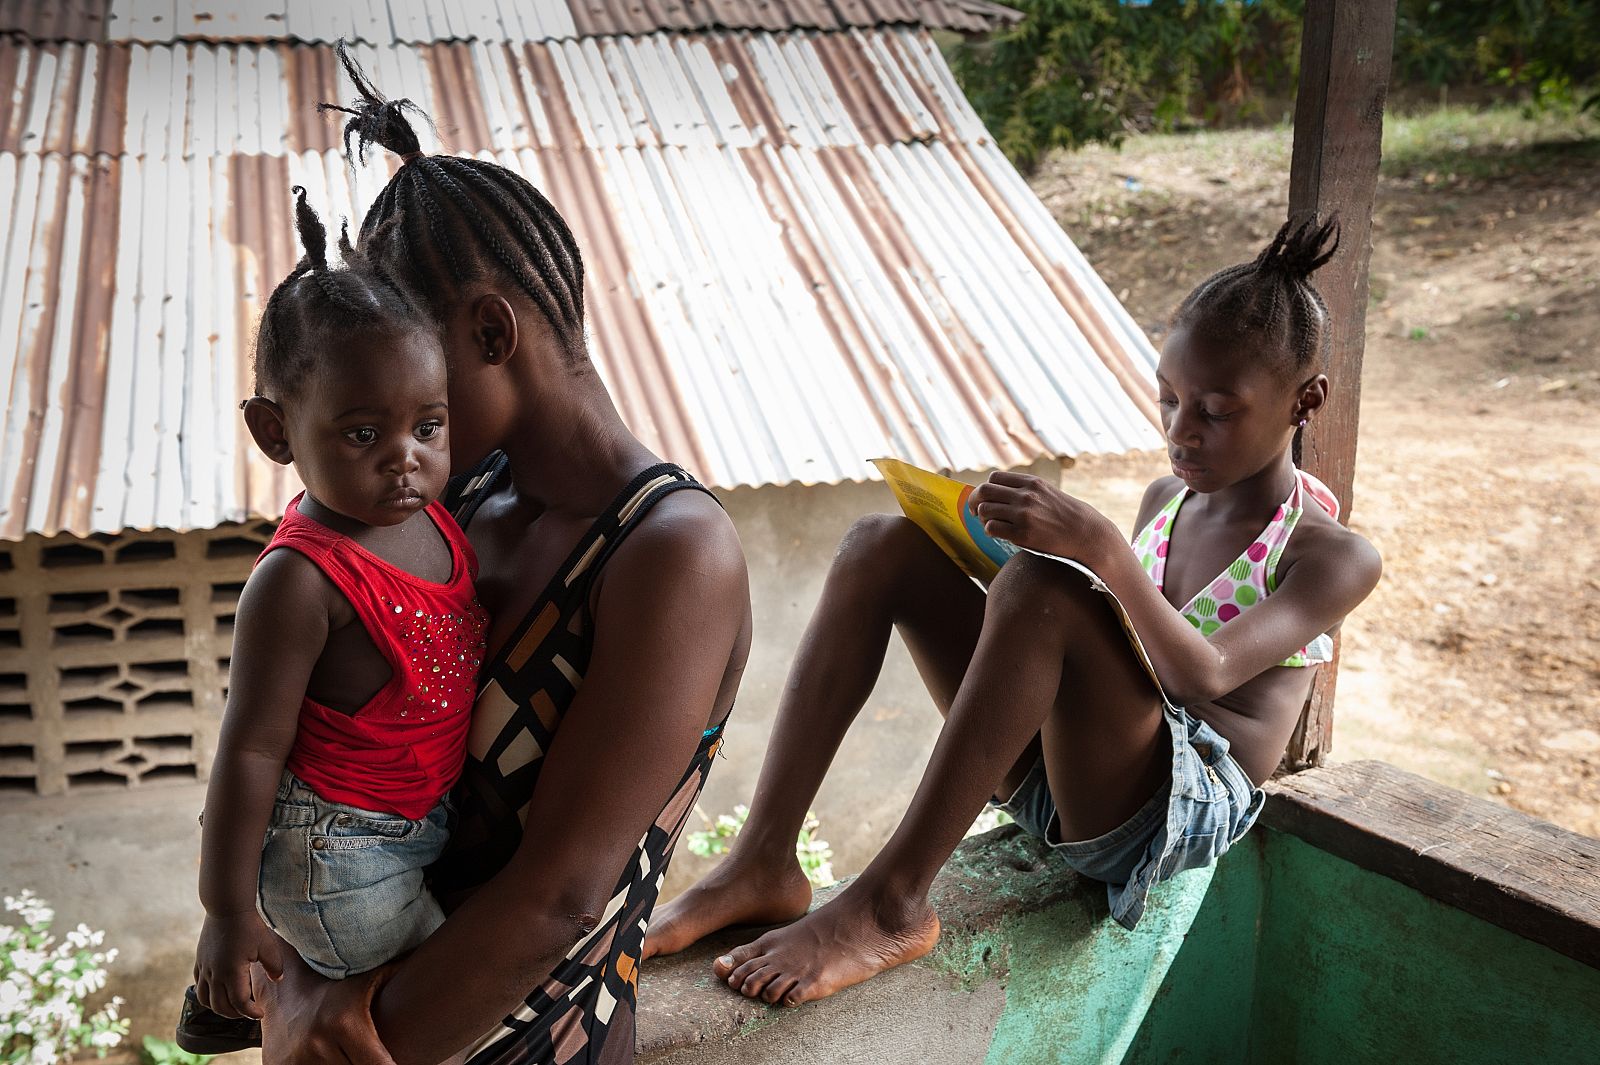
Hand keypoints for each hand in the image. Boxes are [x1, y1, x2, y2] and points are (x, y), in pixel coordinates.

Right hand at [194, 911, 284, 1019]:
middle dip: (236, 1014)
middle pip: (221, 1006)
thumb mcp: (268, 945)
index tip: (260, 1013)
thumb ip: (274, 966)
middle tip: (249, 1012)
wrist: (226, 907)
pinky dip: (208, 995)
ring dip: (219, 1007)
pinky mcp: (199, 961)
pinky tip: (219, 990)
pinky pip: (199, 986)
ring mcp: (204, 968)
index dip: (251, 1012)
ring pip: (205, 999)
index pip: (240, 1003)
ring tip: (233, 1006)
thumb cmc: (249, 925)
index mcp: (232, 972)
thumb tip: (278, 979)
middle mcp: (214, 974)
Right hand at [258, 952, 398, 1064]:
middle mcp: (319, 1046)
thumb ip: (398, 976)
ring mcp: (298, 1062)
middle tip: (383, 1056)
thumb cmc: (337, 985)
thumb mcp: (367, 979)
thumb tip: (441, 962)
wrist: (284, 991)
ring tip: (357, 1055)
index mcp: (344, 1024)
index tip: (404, 1062)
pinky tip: (339, 1059)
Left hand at [968, 471, 1120, 564]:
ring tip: (990, 524)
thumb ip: (1025, 490)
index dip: (986, 488)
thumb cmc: (1065, 514)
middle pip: (985, 491)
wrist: (1085, 533)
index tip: (985, 498)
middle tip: (975, 511)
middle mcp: (1026, 495)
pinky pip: (992, 528)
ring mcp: (1024, 514)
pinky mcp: (1023, 534)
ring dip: (982, 518)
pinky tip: (997, 533)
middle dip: (975, 501)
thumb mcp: (1047, 492)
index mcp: (1031, 483)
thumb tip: (997, 492)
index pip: (995, 478)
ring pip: (985, 510)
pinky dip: (990, 530)